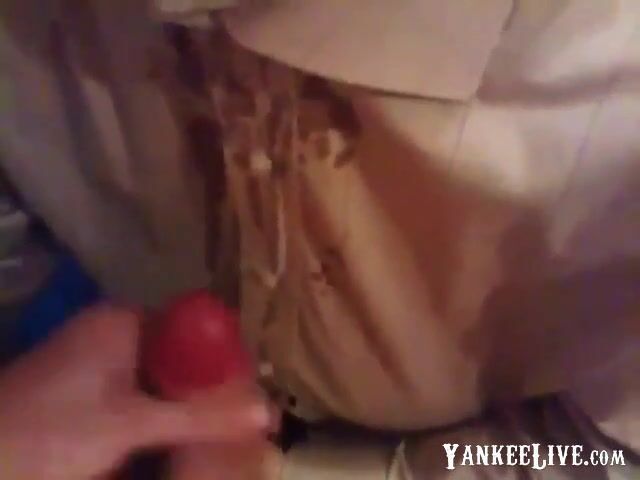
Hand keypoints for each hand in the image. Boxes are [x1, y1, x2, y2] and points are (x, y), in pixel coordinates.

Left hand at [0, 306, 270, 479]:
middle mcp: (116, 337)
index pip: (194, 327)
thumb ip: (198, 416)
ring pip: (164, 384)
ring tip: (225, 435)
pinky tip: (184, 444)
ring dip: (190, 409)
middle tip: (246, 421)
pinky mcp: (92, 400)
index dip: (226, 357)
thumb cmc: (48, 432)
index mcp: (124, 322)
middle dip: (211, 390)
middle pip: (181, 358)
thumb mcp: (128, 423)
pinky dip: (165, 423)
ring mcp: (101, 370)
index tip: (252, 391)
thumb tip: (268, 412)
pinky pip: (144, 404)